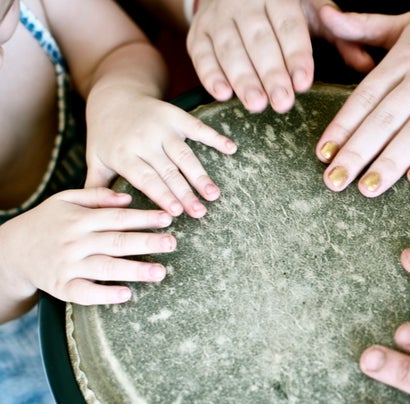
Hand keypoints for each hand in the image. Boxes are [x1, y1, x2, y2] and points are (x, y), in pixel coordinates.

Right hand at [0, 188, 175, 308]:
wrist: (11, 251)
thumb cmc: (46, 223)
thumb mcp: (64, 201)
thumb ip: (96, 197)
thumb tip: (128, 198)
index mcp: (79, 219)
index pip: (117, 217)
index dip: (143, 218)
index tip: (167, 218)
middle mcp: (75, 242)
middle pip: (116, 241)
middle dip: (146, 242)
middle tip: (173, 243)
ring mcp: (68, 266)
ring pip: (106, 268)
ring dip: (135, 270)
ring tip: (160, 272)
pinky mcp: (62, 287)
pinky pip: (85, 293)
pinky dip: (106, 294)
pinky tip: (127, 294)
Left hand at [85, 95, 236, 217]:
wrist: (114, 96)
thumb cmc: (106, 136)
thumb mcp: (95, 159)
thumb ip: (97, 187)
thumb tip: (96, 219)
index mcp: (122, 153)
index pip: (145, 178)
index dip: (161, 194)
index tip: (176, 212)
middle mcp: (143, 139)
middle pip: (168, 171)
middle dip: (185, 193)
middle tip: (200, 212)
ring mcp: (161, 126)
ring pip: (184, 154)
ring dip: (201, 175)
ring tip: (214, 194)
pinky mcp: (175, 115)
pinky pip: (198, 127)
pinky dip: (216, 137)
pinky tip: (232, 149)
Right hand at [187, 0, 373, 112]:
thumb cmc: (284, 11)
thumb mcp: (314, 15)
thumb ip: (341, 38)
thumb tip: (366, 63)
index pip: (289, 28)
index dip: (296, 56)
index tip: (304, 83)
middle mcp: (245, 3)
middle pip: (259, 41)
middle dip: (271, 73)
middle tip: (282, 102)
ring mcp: (218, 17)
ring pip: (230, 49)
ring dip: (242, 78)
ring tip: (256, 104)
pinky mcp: (198, 33)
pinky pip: (200, 54)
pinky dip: (209, 74)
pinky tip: (222, 94)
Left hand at [315, 5, 409, 196]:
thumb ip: (366, 27)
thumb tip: (327, 19)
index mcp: (406, 55)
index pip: (367, 95)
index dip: (343, 125)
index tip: (323, 153)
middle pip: (388, 116)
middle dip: (359, 151)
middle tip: (335, 180)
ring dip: (393, 161)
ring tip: (368, 188)